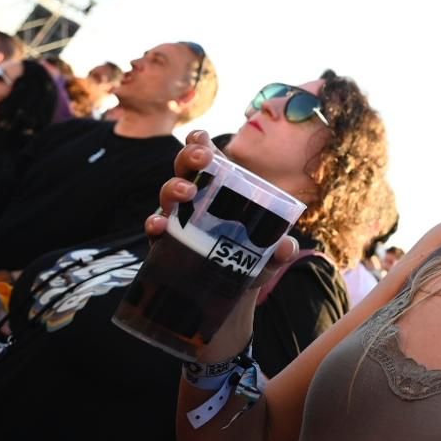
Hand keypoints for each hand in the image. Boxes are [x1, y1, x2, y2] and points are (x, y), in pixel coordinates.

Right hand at [144, 130, 297, 361]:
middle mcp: (194, 204)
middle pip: (183, 172)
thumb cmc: (249, 264)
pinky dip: (155, 226)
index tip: (203, 139)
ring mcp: (177, 224)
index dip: (200, 145)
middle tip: (201, 159)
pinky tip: (159, 227)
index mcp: (220, 195)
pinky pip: (154, 231)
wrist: (229, 301)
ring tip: (184, 193)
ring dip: (172, 190)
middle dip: (188, 160)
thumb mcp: (268, 258)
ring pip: (166, 198)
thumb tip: (285, 246)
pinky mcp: (165, 247)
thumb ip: (279, 251)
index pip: (206, 161)